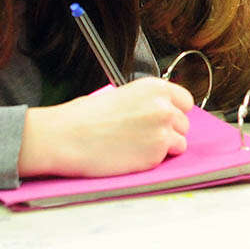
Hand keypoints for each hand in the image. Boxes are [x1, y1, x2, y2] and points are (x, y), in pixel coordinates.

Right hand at [19, 77, 194, 177]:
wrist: (64, 137)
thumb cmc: (83, 118)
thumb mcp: (120, 96)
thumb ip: (146, 103)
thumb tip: (158, 112)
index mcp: (154, 88)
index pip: (185, 101)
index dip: (174, 112)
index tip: (165, 119)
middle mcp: (163, 107)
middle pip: (183, 123)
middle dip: (168, 131)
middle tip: (143, 136)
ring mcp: (162, 130)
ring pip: (179, 143)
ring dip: (163, 147)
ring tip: (136, 146)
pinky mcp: (156, 153)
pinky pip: (165, 159)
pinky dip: (153, 160)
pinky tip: (131, 155)